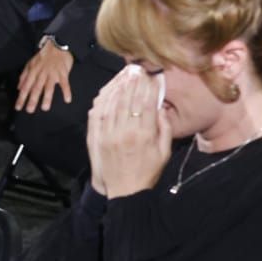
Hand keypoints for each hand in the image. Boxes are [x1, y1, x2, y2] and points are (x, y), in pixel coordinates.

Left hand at [16, 39, 72, 113]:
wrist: (56, 46)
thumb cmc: (42, 57)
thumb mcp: (29, 64)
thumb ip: (24, 76)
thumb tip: (19, 88)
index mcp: (33, 72)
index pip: (25, 87)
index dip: (21, 97)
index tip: (18, 107)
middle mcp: (41, 74)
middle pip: (36, 88)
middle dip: (32, 100)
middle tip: (30, 110)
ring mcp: (52, 74)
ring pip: (49, 87)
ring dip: (47, 98)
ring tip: (45, 108)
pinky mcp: (63, 73)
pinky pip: (65, 83)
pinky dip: (66, 91)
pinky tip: (67, 100)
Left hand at [85, 66, 171, 198]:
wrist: (125, 191)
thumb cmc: (147, 172)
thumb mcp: (165, 152)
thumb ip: (165, 128)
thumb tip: (160, 107)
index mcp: (144, 135)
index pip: (147, 103)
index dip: (150, 87)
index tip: (153, 76)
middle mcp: (125, 132)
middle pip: (129, 100)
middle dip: (134, 82)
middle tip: (138, 69)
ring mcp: (108, 134)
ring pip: (112, 103)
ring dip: (119, 87)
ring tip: (125, 75)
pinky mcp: (97, 137)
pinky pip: (98, 113)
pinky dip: (103, 99)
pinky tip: (109, 90)